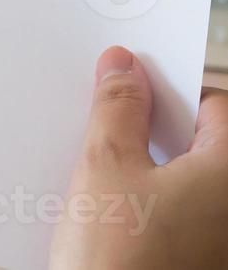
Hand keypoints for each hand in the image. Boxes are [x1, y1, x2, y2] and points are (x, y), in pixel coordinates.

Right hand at [49, 46, 227, 267]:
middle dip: (154, 131)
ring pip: (190, 186)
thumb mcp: (105, 165)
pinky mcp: (201, 264)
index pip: (213, 104)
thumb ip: (118, 108)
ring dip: (150, 172)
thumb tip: (124, 67)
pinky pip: (183, 221)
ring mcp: (222, 244)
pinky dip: (153, 209)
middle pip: (205, 146)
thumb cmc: (118, 266)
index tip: (126, 87)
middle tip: (107, 128)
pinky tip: (113, 218)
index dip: (166, 90)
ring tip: (103, 178)